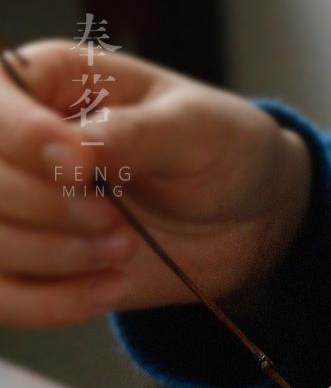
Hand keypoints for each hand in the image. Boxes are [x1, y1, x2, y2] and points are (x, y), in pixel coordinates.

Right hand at [0, 40, 310, 325]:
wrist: (249, 220)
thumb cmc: (223, 153)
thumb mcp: (197, 130)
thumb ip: (134, 133)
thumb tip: (73, 147)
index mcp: (51, 84)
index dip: (23, 139)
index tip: (82, 167)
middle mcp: (22, 146)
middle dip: (44, 207)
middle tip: (116, 222)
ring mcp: (26, 209)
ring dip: (53, 257)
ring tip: (125, 249)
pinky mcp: (40, 265)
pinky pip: (5, 298)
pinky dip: (50, 303)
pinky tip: (110, 290)